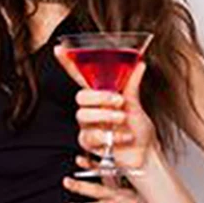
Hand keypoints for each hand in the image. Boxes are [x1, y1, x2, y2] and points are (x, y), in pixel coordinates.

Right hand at [53, 46, 157, 170]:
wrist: (144, 154)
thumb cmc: (138, 129)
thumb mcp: (136, 105)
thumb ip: (132, 85)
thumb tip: (139, 63)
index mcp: (99, 96)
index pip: (79, 76)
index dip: (68, 62)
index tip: (59, 48)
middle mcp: (91, 110)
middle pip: (80, 97)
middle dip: (99, 97)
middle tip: (118, 101)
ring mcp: (88, 127)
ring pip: (83, 116)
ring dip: (105, 116)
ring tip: (122, 120)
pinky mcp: (90, 145)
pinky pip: (89, 138)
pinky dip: (108, 138)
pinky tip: (121, 138)